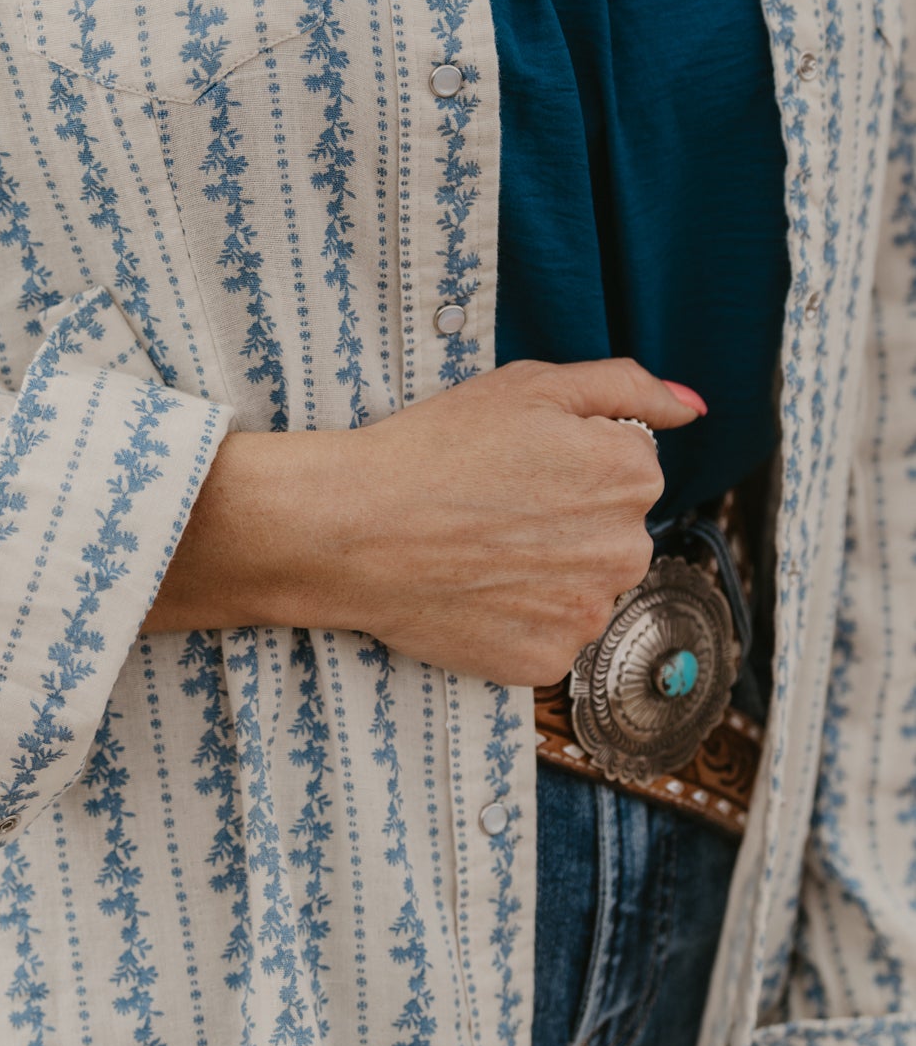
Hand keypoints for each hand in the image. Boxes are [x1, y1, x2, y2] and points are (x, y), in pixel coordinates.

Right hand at [321, 356, 702, 683]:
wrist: (355, 527)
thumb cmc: (435, 447)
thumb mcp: (531, 384)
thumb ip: (626, 387)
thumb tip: (691, 407)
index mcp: (632, 474)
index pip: (627, 466)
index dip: (569, 460)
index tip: (518, 461)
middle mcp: (626, 549)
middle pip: (612, 531)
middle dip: (567, 519)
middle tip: (494, 504)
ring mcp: (588, 613)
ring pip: (581, 585)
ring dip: (547, 571)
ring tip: (479, 547)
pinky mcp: (547, 660)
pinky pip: (548, 634)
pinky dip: (517, 616)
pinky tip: (474, 588)